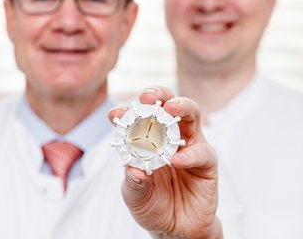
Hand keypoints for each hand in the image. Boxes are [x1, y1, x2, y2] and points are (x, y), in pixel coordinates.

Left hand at [109, 87, 221, 238]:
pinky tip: (177, 160)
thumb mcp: (135, 196)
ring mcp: (189, 147)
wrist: (175, 230)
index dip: (126, 113)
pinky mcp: (206, 163)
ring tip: (170, 109)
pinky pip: (202, 152)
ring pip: (191, 116)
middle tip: (148, 97)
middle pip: (168, 106)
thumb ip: (134, 182)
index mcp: (147, 141)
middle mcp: (169, 138)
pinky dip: (189, 154)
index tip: (115, 113)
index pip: (137, 119)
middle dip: (158, 96)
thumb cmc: (152, 206)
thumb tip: (133, 169)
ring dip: (181, 108)